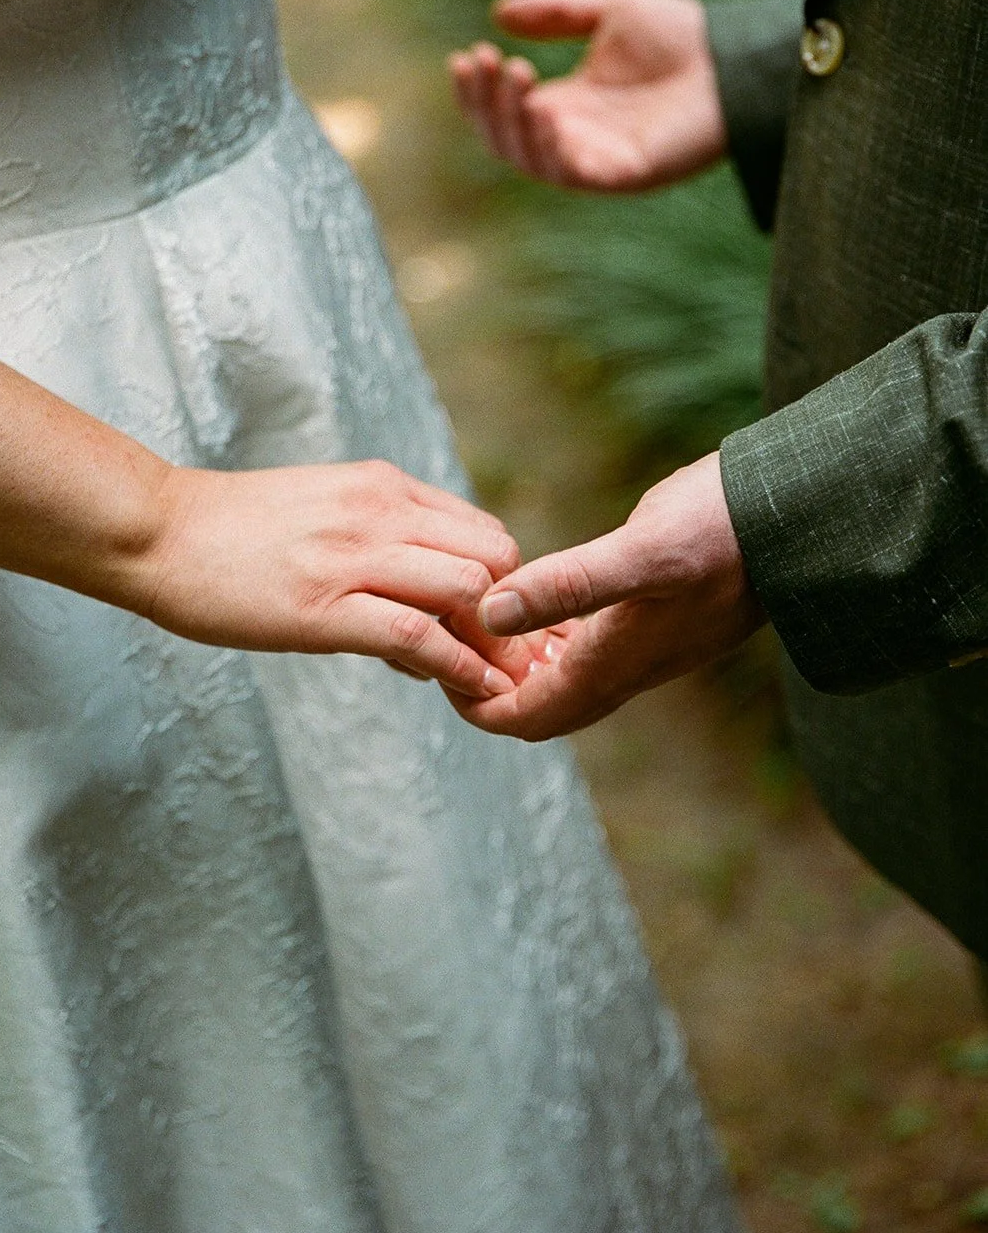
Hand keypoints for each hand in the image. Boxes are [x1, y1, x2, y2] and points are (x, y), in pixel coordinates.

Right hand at [130, 460, 525, 699]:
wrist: (156, 531)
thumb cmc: (233, 533)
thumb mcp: (324, 511)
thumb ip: (382, 544)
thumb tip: (429, 612)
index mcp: (383, 487)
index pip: (483, 530)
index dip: (506, 584)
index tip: (498, 629)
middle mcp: (380, 512)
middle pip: (494, 556)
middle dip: (512, 613)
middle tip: (504, 659)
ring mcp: (353, 558)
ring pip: (468, 590)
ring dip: (492, 643)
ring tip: (489, 678)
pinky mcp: (324, 608)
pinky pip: (418, 636)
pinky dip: (460, 667)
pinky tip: (472, 689)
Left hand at [446, 453, 765, 737]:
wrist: (800, 515)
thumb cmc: (723, 530)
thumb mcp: (641, 552)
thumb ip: (568, 585)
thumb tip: (492, 613)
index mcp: (614, 664)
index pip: (526, 717)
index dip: (473, 704)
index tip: (433, 667)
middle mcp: (628, 668)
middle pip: (541, 708)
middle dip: (488, 689)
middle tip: (444, 644)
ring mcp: (646, 646)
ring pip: (565, 680)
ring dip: (518, 664)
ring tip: (475, 623)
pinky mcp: (659, 618)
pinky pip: (590, 650)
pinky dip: (551, 638)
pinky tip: (534, 601)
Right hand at [449, 0, 726, 191]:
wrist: (735, 55)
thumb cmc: (683, 36)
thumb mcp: (611, 12)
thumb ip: (558, 14)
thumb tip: (498, 14)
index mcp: (568, 105)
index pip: (503, 111)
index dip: (477, 91)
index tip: (466, 54)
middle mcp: (575, 138)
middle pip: (505, 138)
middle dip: (485, 102)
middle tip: (485, 59)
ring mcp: (598, 159)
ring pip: (529, 159)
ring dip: (511, 119)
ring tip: (515, 73)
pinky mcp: (624, 174)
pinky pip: (570, 172)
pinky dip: (547, 145)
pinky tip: (541, 107)